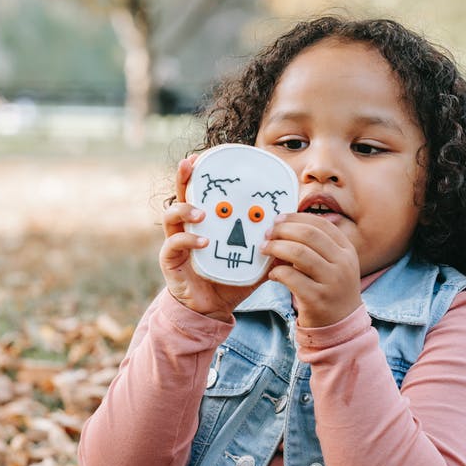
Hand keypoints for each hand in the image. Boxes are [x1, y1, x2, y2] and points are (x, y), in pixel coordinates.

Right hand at [160, 155, 260, 321]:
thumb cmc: (230, 279)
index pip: (201, 193)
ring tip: (202, 212)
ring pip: (171, 216)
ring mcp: (176, 242)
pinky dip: (189, 240)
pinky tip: (204, 241)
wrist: (212, 309)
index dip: (200, 174)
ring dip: (185, 209)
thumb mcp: (254, 258)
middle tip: (191, 164)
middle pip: (180, 195)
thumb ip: (270, 243)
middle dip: (184, 178)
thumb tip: (294, 230)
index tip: (204, 157)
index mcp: (206, 222)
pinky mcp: (171, 260)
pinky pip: (175, 244)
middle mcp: (187, 227)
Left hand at [261, 213, 361, 327]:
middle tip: (267, 234)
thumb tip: (284, 224)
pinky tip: (272, 275)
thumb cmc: (329, 288)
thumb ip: (316, 245)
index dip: (296, 218)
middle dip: (283, 231)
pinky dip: (276, 272)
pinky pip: (290, 277)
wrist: (341, 323)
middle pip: (308, 235)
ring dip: (276, 248)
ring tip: (265, 250)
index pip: (320, 224)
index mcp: (347, 250)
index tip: (278, 219)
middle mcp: (343, 263)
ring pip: (299, 253)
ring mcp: (332, 281)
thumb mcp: (332, 263)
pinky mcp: (317, 298)